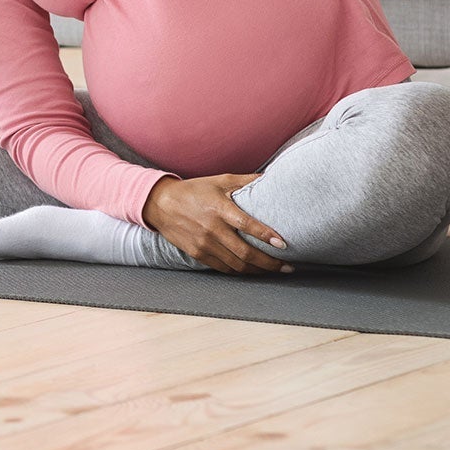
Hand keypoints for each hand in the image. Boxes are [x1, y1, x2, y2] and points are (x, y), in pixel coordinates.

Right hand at [140, 174, 292, 274]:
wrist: (161, 204)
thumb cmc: (194, 190)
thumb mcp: (219, 180)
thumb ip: (246, 181)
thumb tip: (272, 177)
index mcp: (219, 208)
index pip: (246, 225)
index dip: (266, 235)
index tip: (284, 244)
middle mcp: (212, 228)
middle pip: (245, 253)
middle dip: (270, 263)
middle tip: (288, 266)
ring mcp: (204, 244)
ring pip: (237, 265)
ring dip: (259, 271)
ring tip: (275, 270)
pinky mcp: (198, 254)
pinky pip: (224, 268)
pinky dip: (241, 272)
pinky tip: (253, 270)